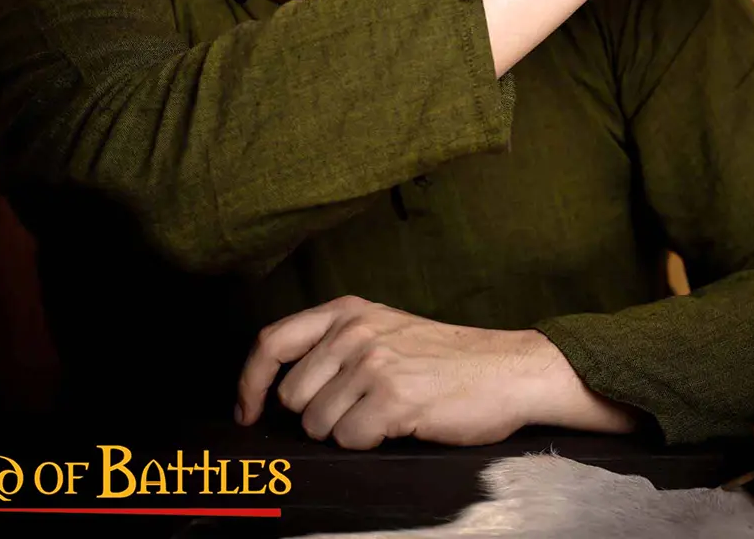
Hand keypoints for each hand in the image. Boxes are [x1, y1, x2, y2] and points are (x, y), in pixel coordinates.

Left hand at [236, 295, 637, 449]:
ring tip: (385, 413)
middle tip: (357, 411)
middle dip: (317, 415)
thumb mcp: (384, 329)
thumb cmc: (445, 357)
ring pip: (318, 424)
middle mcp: (354, 332)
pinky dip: (370, 442)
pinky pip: (350, 439)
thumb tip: (280, 386)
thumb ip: (335, 345)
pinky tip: (399, 423)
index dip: (250, 382)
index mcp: (347, 311)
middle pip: (292, 396)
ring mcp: (372, 363)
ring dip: (347, 430)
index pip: (272, 341)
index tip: (248, 412)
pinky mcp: (392, 398)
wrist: (505, 369)